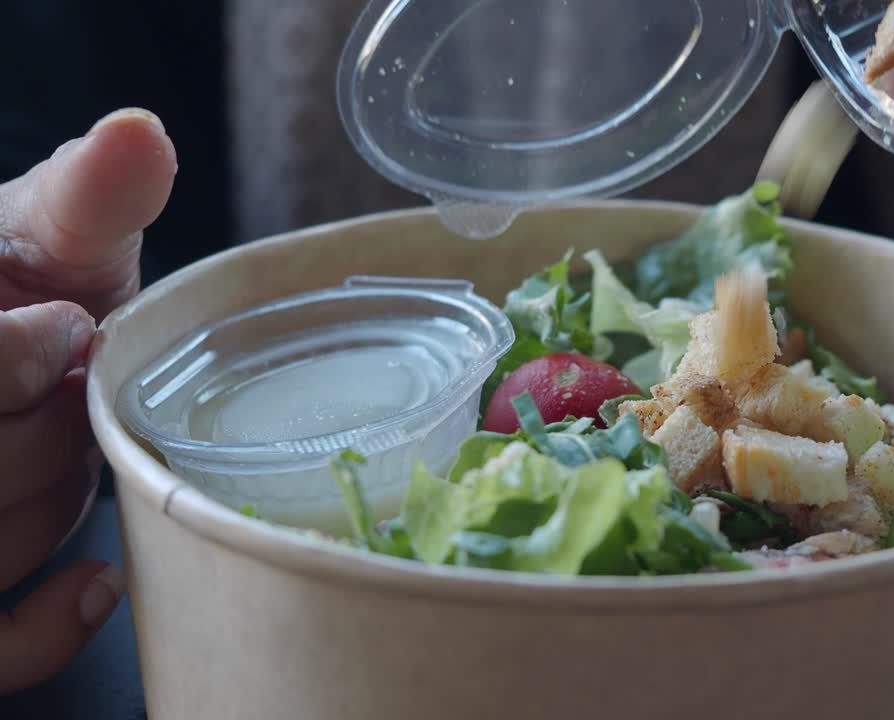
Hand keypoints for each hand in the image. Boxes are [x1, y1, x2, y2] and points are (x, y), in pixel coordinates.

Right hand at [0, 109, 175, 691]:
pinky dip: (41, 629)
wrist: (18, 337)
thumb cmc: (25, 282)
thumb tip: (138, 134)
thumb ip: (85, 199)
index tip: (64, 324)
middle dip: (50, 428)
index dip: (19, 353)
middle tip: (71, 387)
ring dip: (57, 504)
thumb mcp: (49, 231)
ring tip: (67, 441)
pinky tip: (99, 582)